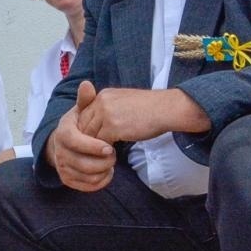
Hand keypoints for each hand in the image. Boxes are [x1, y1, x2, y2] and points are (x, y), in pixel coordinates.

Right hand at [45, 81, 115, 191]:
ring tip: (111, 162)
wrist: (63, 142)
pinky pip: (86, 186)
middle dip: (103, 161)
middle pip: (82, 163)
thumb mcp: (80, 111)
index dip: (93, 147)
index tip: (110, 147)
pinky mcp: (68, 179)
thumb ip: (85, 100)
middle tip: (115, 155)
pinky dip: (100, 181)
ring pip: (86, 176)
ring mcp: (62, 167)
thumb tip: (87, 84)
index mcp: (62, 133)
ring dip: (103, 171)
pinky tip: (107, 172)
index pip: (76, 143)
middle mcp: (59, 152)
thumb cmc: (78, 125)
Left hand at [76, 86, 207, 143]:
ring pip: (89, 135)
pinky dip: (102, 151)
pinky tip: (110, 155)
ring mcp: (106, 113)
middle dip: (86, 139)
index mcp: (104, 95)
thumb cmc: (150, 109)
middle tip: (91, 152)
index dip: (86, 129)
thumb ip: (110, 110)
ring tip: (100, 155)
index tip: (91, 141)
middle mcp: (102, 102)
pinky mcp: (113, 126)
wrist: (166, 109)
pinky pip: (99, 142)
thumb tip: (101, 125)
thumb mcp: (125, 102)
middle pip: (83, 124)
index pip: (84, 114)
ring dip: (93, 147)